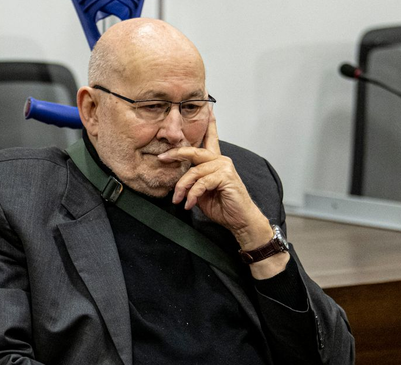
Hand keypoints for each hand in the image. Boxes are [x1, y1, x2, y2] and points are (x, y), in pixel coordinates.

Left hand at [156, 116, 271, 248]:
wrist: (239, 220)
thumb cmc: (223, 206)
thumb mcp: (202, 193)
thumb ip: (193, 182)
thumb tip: (178, 182)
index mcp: (216, 162)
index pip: (211, 139)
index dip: (209, 124)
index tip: (208, 107)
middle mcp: (221, 160)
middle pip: (195, 151)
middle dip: (176, 153)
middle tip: (161, 158)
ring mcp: (224, 167)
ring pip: (194, 171)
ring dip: (182, 187)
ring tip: (177, 199)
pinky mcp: (226, 177)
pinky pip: (201, 183)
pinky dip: (192, 195)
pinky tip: (189, 204)